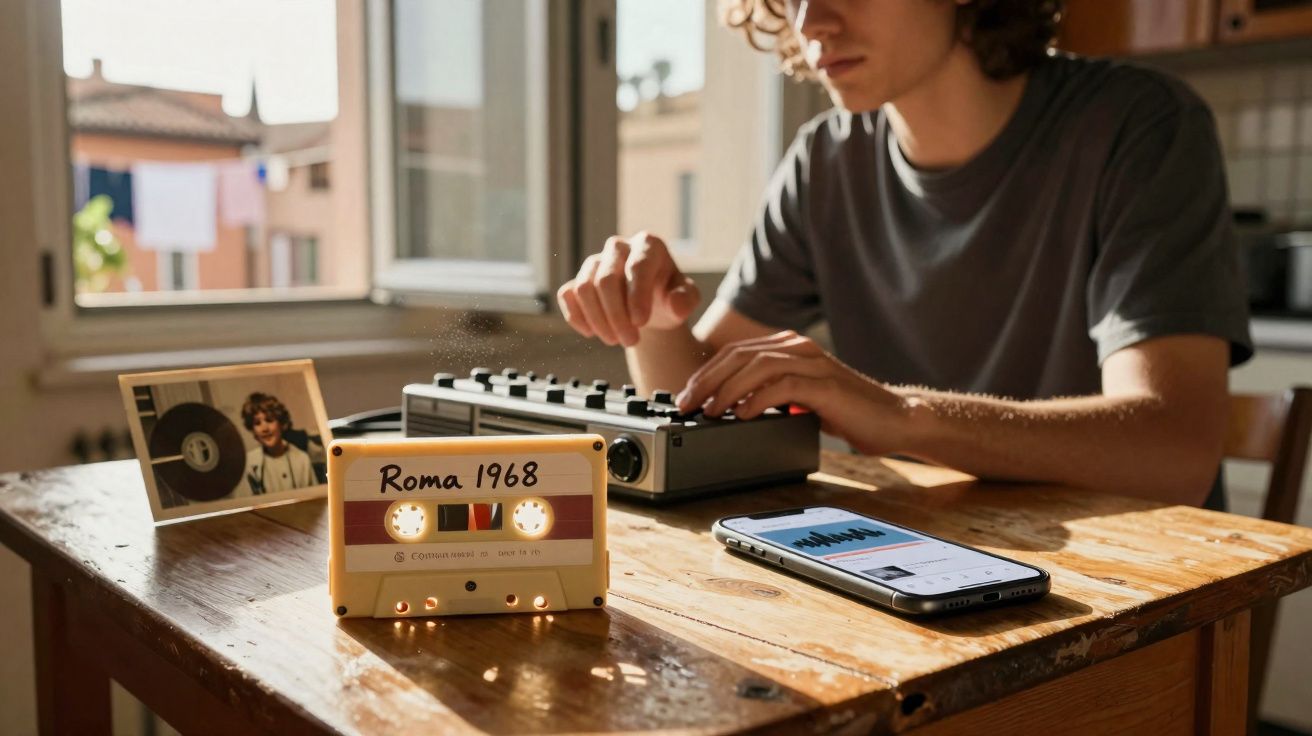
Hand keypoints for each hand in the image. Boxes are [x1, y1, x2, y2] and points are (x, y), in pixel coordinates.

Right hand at [556, 232, 699, 346]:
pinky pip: (567, 295)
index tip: (640, 323)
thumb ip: (686, 300)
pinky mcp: (577, 279)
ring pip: (584, 288)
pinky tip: (592, 333)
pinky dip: (577, 317)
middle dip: (616, 316)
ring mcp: (595, 262)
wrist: (651, 304)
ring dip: (598, 320)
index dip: (637, 296)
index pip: (638, 267)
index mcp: (648, 245)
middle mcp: (618, 247)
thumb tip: (674, 305)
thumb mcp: (687, 298)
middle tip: (630, 341)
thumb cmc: (670, 296)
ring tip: (615, 340)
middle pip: (606, 279)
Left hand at [677, 331, 912, 454]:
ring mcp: (813, 364)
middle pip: (739, 356)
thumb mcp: (800, 399)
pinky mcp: (825, 384)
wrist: (894, 420)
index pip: (736, 353)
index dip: (705, 373)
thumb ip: (770, 395)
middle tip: (685, 404)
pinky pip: (783, 386)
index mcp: (790, 348)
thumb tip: (730, 408)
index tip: (685, 396)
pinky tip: (741, 414)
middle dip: (706, 380)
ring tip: (707, 411)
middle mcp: (799, 349)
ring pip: (756, 367)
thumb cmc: (847, 413)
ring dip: (725, 389)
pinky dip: (757, 399)